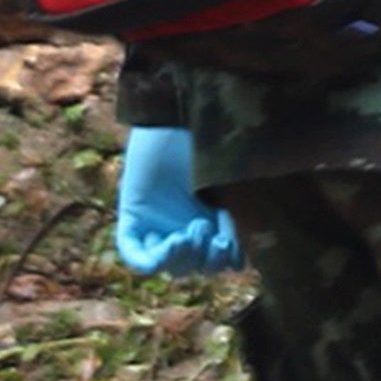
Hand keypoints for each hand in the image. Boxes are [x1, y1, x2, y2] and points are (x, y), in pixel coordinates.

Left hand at [111, 128, 238, 277]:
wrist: (179, 115)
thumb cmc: (213, 140)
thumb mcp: (233, 182)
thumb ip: (241, 216)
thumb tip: (246, 257)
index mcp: (214, 217)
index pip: (221, 259)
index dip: (229, 259)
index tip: (234, 241)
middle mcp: (186, 224)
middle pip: (197, 266)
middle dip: (208, 258)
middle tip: (210, 229)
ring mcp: (158, 224)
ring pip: (169, 266)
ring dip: (185, 257)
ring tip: (193, 230)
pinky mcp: (133, 218)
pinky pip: (135, 254)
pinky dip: (149, 259)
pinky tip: (171, 242)